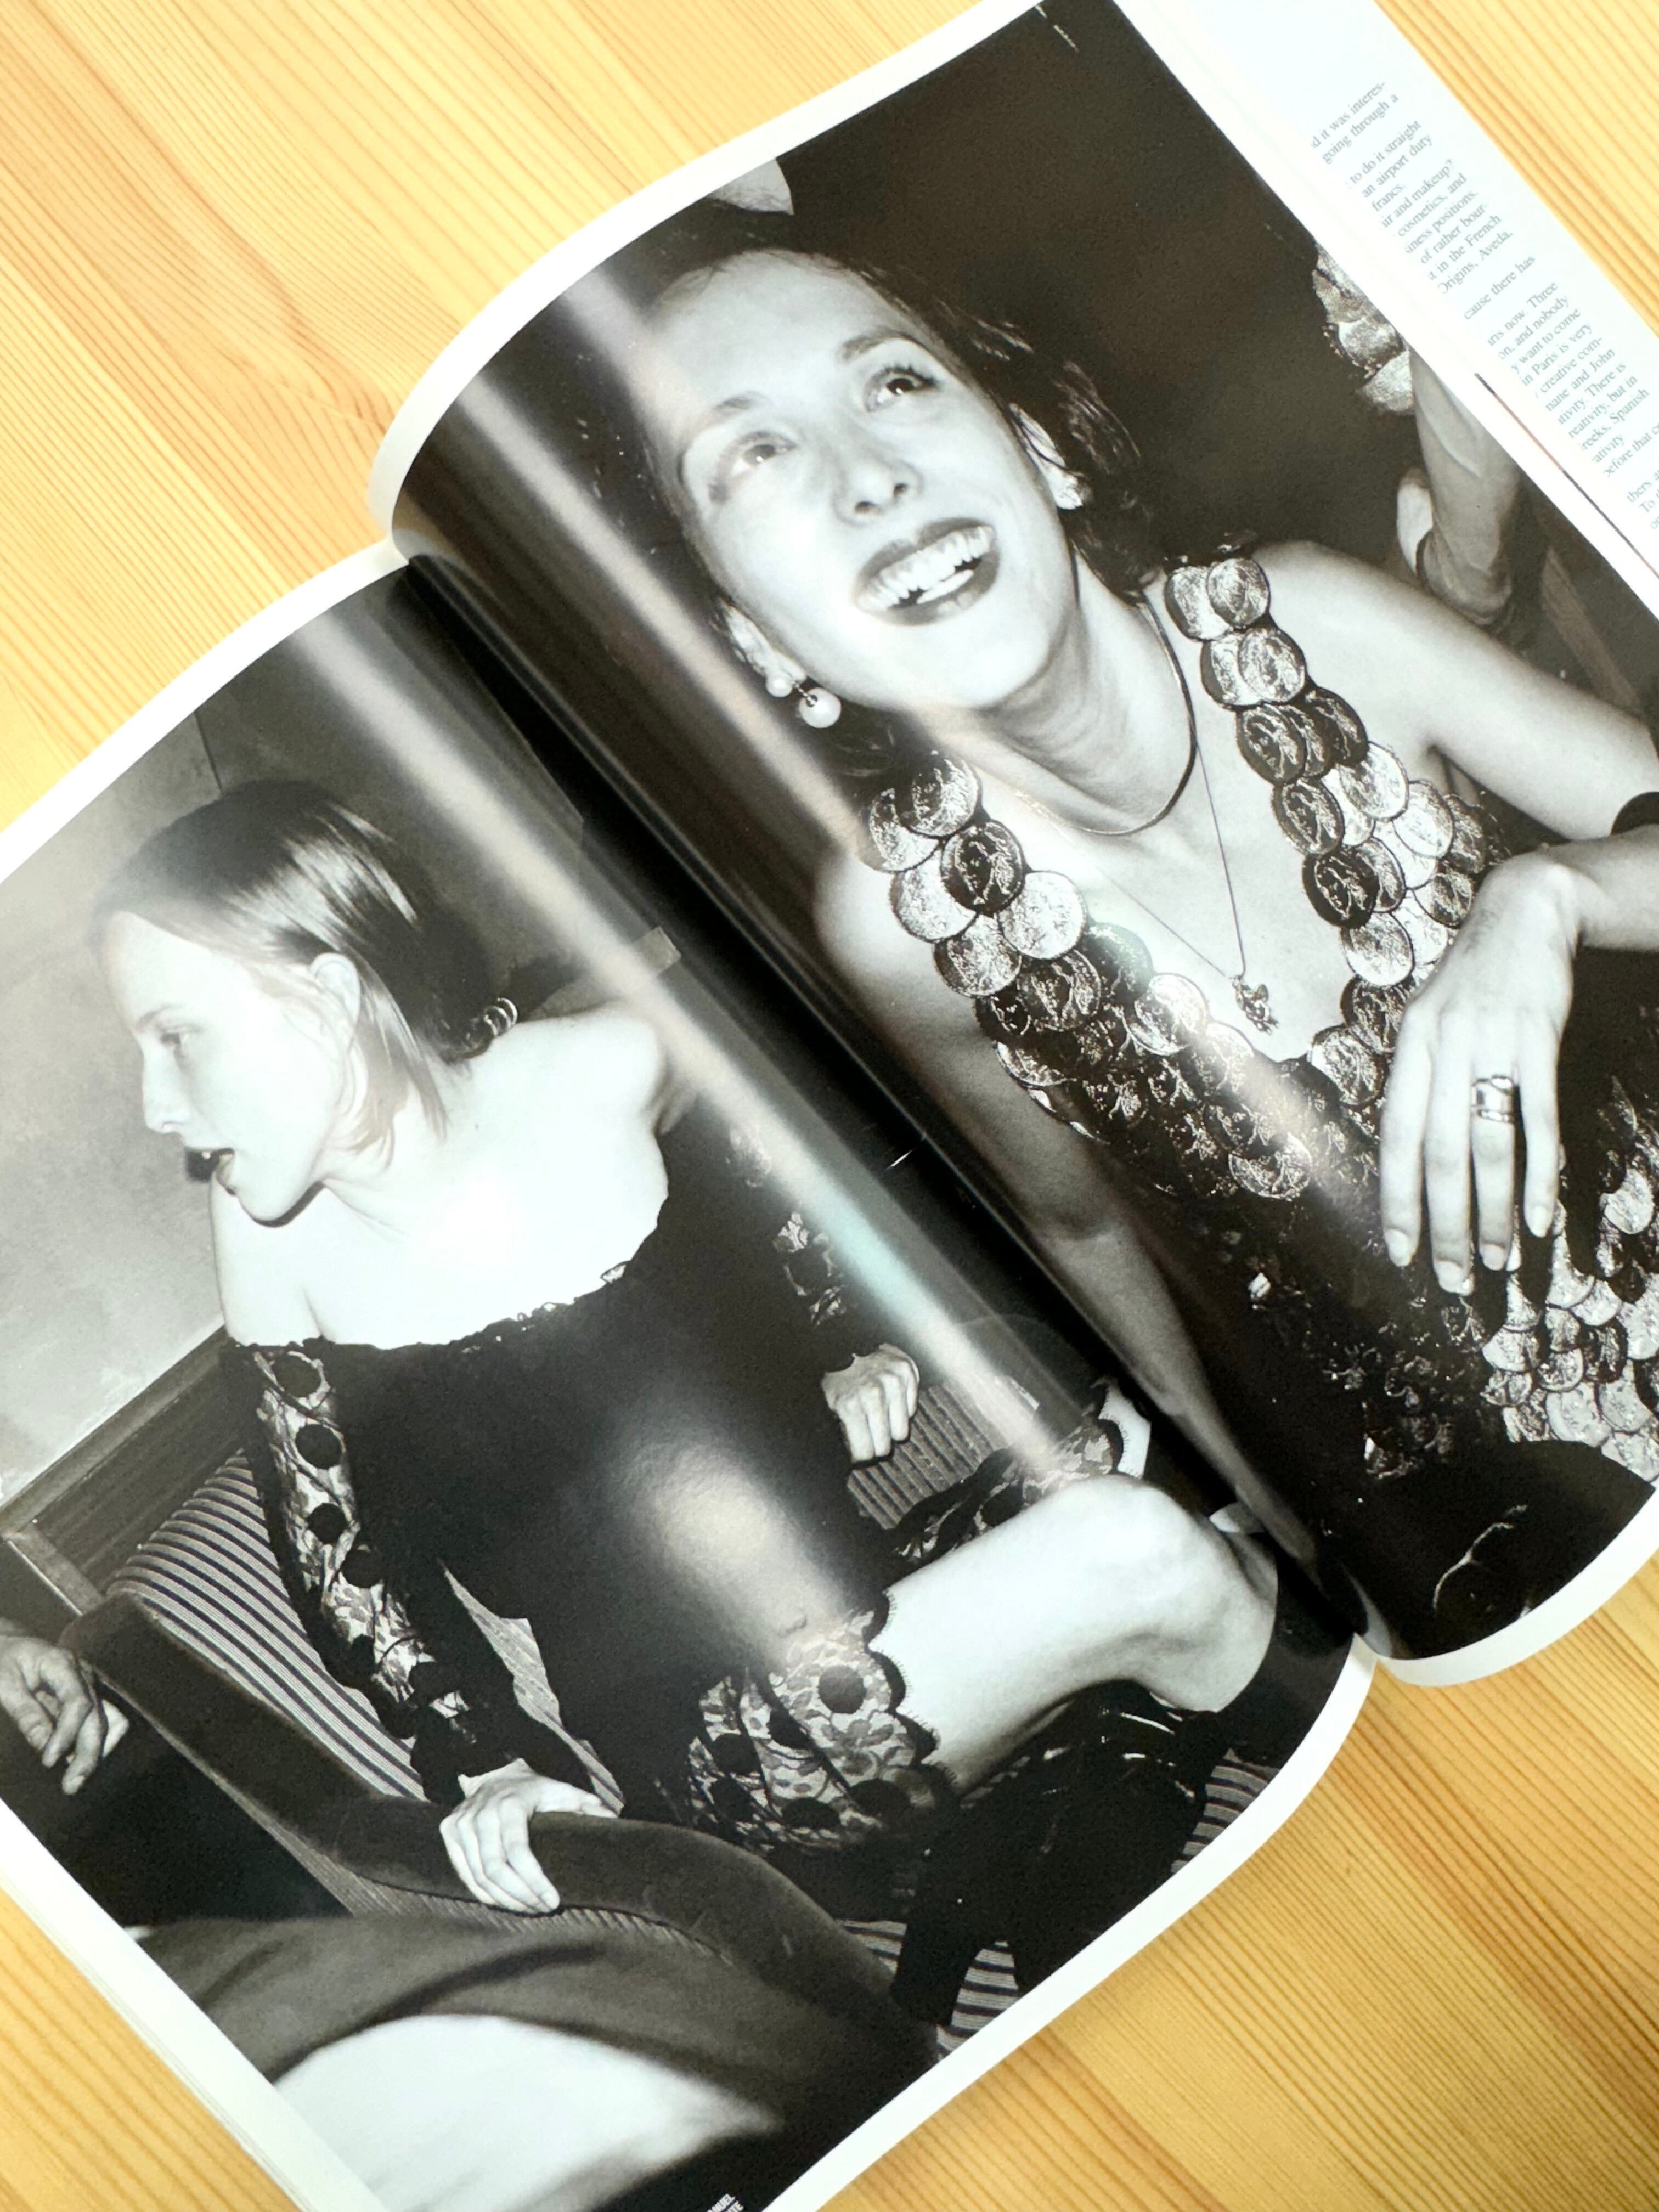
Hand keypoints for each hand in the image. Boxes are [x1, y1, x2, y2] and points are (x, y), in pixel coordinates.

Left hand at [0, 1632, 121, 1794]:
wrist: (8, 1645)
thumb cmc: (2, 1660)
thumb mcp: (3, 1683)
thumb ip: (25, 1713)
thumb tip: (43, 1747)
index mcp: (62, 1664)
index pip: (78, 1703)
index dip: (66, 1736)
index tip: (48, 1762)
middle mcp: (83, 1675)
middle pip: (98, 1718)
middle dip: (88, 1754)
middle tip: (72, 1786)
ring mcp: (88, 1686)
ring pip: (110, 1721)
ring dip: (97, 1751)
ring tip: (76, 1778)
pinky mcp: (86, 1698)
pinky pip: (103, 1723)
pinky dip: (95, 1744)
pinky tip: (75, 1761)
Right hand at [439, 1758, 616, 1912]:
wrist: (495, 1773)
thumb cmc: (534, 1789)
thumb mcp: (562, 1791)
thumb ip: (586, 1806)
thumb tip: (612, 1821)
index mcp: (510, 1804)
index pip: (518, 1852)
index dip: (534, 1882)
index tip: (553, 1902)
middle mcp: (481, 1813)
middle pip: (496, 1870)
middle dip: (521, 1896)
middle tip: (542, 1909)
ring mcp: (461, 1823)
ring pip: (479, 1877)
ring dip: (505, 1901)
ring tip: (528, 1909)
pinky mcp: (449, 1832)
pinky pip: (465, 1875)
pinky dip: (485, 1895)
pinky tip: (505, 1903)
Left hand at [821, 1344, 918, 1462]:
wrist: (845, 1341)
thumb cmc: (835, 1378)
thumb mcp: (825, 1405)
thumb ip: (835, 1432)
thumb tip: (840, 1460)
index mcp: (849, 1405)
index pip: (865, 1453)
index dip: (861, 1454)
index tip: (858, 1449)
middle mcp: (873, 1393)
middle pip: (884, 1446)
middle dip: (875, 1444)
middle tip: (868, 1434)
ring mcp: (892, 1381)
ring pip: (901, 1432)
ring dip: (889, 1429)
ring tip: (877, 1417)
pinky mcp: (906, 1371)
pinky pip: (911, 1410)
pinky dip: (901, 1410)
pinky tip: (888, 1400)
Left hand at [1379, 852, 1579, 1289]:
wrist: (1522, 912)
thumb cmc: (1472, 979)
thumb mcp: (1430, 1021)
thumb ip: (1420, 1081)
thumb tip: (1409, 1153)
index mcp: (1407, 1049)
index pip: (1394, 1139)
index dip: (1397, 1199)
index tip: (1400, 1253)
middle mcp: (1441, 1049)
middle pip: (1439, 1154)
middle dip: (1444, 1224)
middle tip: (1452, 1279)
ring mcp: (1490, 1044)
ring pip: (1487, 1146)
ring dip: (1490, 1210)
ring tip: (1495, 1261)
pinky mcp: (1538, 1041)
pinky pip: (1537, 1119)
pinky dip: (1538, 1173)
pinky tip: (1538, 1218)